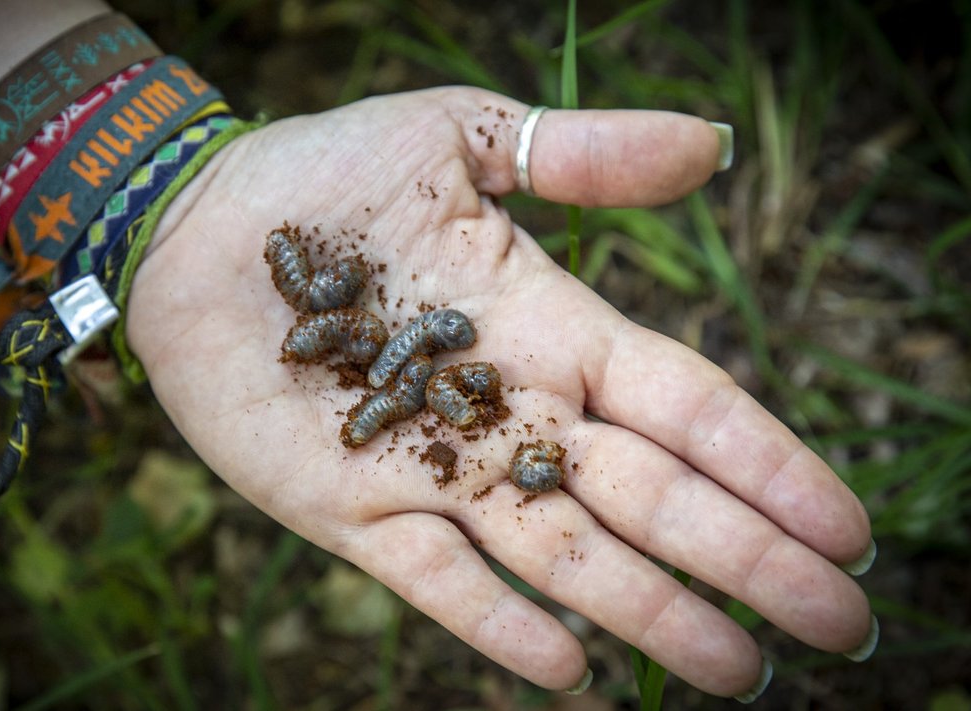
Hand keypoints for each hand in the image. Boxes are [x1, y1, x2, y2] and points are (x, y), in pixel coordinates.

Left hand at [124, 87, 873, 697]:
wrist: (192, 230)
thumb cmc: (322, 176)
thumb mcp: (455, 139)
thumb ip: (579, 155)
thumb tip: (714, 140)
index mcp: (551, 327)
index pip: (686, 408)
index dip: (769, 466)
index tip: (847, 529)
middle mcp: (509, 412)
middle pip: (651, 499)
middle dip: (747, 561)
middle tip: (840, 630)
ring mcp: (434, 468)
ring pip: (565, 556)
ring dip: (652, 613)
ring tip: (738, 676)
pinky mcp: (354, 510)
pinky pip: (439, 582)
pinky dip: (500, 627)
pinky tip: (572, 675)